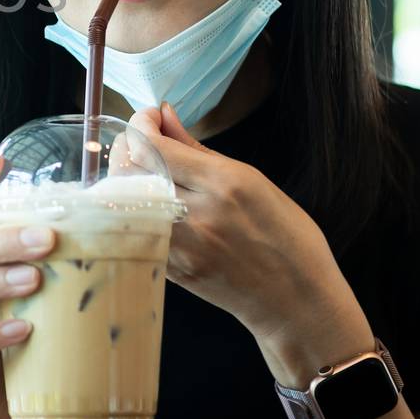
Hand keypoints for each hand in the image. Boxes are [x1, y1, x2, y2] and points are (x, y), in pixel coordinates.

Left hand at [127, 101, 352, 346]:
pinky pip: (134, 227)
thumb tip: (165, 115)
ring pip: (123, 199)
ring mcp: (180, 246)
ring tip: (143, 168)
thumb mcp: (254, 181)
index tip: (150, 117)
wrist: (296, 302)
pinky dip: (131, 206)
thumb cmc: (288, 238)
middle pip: (129, 169)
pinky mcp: (170, 269)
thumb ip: (199, 149)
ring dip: (124, 176)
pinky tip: (146, 198)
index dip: (141, 123)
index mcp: (224, 185)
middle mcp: (197, 214)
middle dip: (127, 145)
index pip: (154, 145)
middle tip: (142, 140)